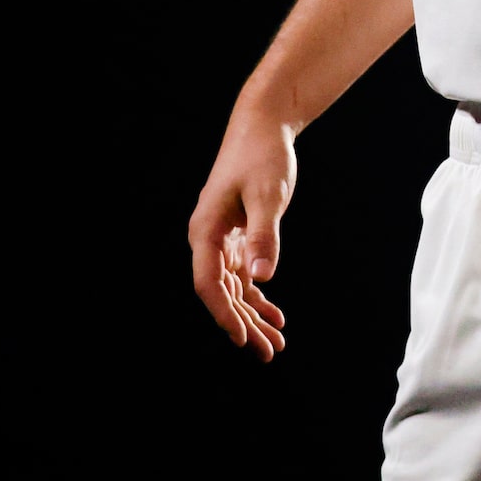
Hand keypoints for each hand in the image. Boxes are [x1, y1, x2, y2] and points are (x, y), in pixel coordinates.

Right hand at [188, 114, 296, 359]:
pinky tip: (275, 315)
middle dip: (243, 324)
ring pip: (234, 287)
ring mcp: (221, 238)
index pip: (209, 284)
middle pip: (222, 293)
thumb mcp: (268, 196)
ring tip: (275, 343)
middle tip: (268, 354)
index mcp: (205, 231)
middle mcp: (207, 239)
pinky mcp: (237, 234)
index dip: (224, 315)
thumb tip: (261, 277)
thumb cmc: (262, 156)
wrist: (263, 126)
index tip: (243, 340)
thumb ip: (263, 236)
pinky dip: (258, 295)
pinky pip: (244, 274)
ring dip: (252, 315)